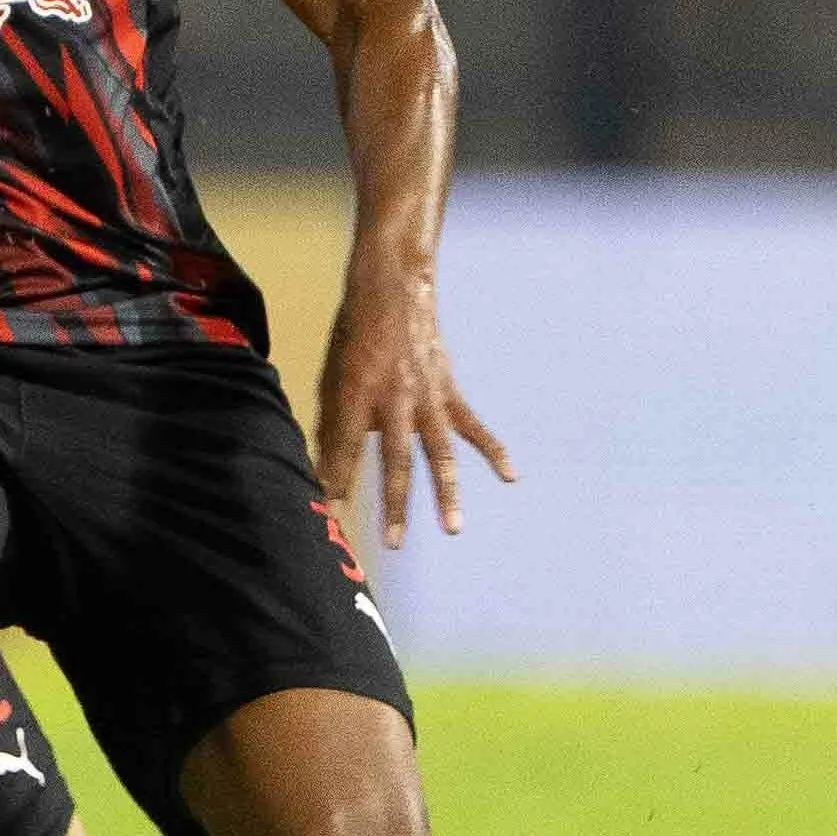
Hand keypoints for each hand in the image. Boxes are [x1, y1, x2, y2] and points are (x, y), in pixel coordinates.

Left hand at [315, 275, 511, 546]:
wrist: (393, 291)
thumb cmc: (352, 337)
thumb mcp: (330, 375)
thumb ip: (331, 421)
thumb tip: (325, 466)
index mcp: (357, 393)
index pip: (346, 448)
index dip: (338, 480)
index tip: (331, 513)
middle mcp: (395, 399)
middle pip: (396, 461)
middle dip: (394, 504)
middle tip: (393, 544)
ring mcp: (427, 397)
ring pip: (440, 453)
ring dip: (446, 493)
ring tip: (452, 529)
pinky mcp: (448, 391)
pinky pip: (473, 426)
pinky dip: (493, 450)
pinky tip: (511, 476)